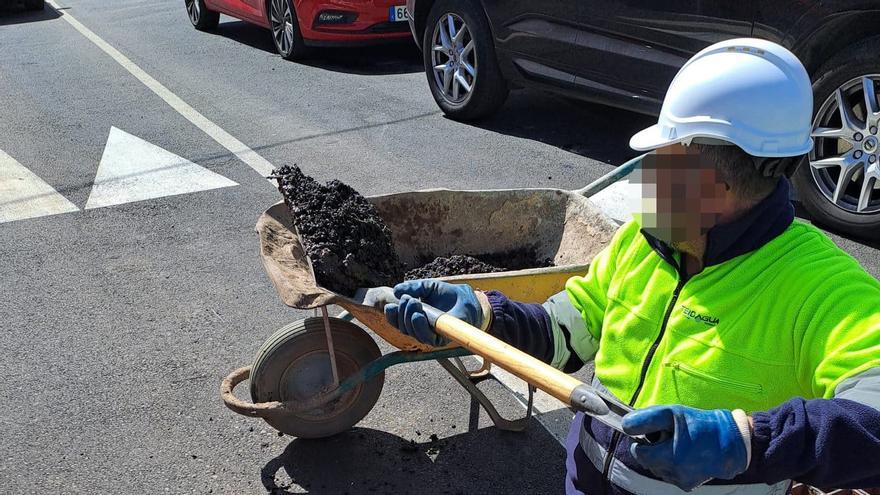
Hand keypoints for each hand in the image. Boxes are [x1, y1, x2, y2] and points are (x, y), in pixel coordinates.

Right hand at [383, 280, 481, 345]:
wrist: (466, 299)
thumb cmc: (447, 294)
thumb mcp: (428, 286)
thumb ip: (414, 287)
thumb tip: (396, 290)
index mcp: (414, 317)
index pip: (397, 321)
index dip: (391, 316)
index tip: (390, 306)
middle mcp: (420, 328)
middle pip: (403, 327)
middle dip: (402, 313)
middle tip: (408, 299)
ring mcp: (430, 335)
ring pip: (413, 333)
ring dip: (409, 319)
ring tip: (414, 304)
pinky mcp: (441, 339)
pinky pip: (427, 338)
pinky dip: (420, 328)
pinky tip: (418, 316)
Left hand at [622, 405, 748, 490]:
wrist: (732, 442)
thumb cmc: (700, 425)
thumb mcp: (672, 413)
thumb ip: (645, 419)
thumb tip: (625, 425)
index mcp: (669, 457)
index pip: (639, 453)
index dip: (640, 441)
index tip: (649, 433)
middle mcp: (674, 473)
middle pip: (647, 462)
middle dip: (651, 448)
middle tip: (665, 436)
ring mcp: (681, 481)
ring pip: (657, 468)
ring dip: (660, 457)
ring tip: (676, 444)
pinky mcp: (688, 485)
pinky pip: (669, 474)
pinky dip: (671, 464)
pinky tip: (683, 454)